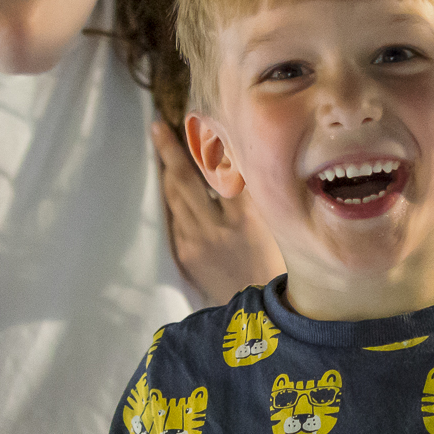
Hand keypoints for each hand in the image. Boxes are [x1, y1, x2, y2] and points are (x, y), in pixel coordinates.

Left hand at [156, 122, 282, 302]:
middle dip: (170, 150)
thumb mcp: (276, 228)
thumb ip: (256, 198)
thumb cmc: (275, 265)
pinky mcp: (185, 253)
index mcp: (247, 219)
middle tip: (157, 127)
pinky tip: (169, 183)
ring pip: (175, 197)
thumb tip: (237, 162)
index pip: (222, 169)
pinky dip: (173, 197)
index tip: (199, 119)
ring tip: (161, 145)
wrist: (258, 314)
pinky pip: (175, 217)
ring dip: (167, 171)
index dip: (209, 142)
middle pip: (186, 179)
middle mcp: (218, 228)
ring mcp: (197, 241)